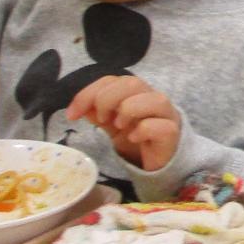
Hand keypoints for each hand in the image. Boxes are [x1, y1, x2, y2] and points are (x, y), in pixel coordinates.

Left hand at [66, 75, 181, 170]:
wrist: (158, 162)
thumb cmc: (135, 138)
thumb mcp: (110, 123)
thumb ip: (96, 112)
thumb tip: (78, 107)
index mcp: (135, 92)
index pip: (111, 80)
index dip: (88, 93)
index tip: (72, 114)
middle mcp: (152, 97)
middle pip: (132, 83)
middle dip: (108, 99)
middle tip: (101, 119)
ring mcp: (166, 114)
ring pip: (154, 99)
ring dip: (129, 111)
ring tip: (120, 128)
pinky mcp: (172, 132)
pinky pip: (160, 126)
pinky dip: (142, 130)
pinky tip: (134, 139)